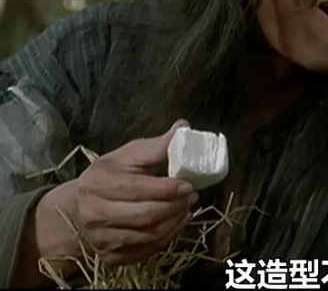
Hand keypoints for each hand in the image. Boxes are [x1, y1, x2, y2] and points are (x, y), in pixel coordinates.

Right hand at [37, 120, 198, 266]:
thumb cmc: (108, 177)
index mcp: (97, 183)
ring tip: (186, 208)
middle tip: (192, 196)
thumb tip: (183, 127)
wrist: (78, 209)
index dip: (167, 189)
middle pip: (146, 216)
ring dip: (176, 222)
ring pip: (150, 235)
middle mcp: (95, 214)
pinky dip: (169, 237)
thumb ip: (156, 146)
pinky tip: (177, 223)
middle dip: (175, 206)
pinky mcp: (111, 257)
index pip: (137, 189)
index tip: (188, 184)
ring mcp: (101, 239)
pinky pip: (148, 251)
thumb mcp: (127, 156)